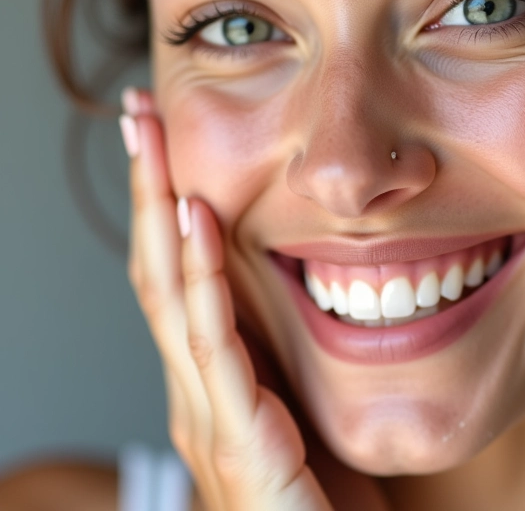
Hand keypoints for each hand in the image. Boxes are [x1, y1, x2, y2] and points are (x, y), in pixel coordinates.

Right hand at [120, 88, 335, 510]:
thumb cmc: (323, 495)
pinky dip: (200, 277)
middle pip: (159, 269)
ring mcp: (207, 418)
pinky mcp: (239, 445)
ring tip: (153, 140)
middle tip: (139, 113)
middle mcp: (195, 392)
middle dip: (148, 185)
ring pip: (171, 294)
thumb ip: (280, 355)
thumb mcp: (297, 406)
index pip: (176, 274)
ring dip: (159, 209)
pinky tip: (193, 219)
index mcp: (210, 379)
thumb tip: (292, 286)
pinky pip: (213, 345)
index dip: (162, 200)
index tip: (161, 135)